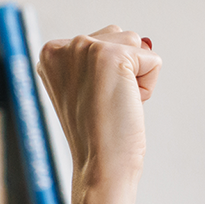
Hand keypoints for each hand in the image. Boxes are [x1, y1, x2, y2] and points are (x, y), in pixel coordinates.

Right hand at [36, 26, 161, 203]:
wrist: (99, 167)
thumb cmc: (98, 136)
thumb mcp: (87, 89)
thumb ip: (99, 60)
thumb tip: (144, 41)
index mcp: (51, 53)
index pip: (101, 41)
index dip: (108, 75)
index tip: (93, 102)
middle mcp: (64, 46)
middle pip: (119, 36)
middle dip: (124, 71)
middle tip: (106, 105)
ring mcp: (84, 48)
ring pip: (136, 43)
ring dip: (136, 77)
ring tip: (115, 104)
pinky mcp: (111, 56)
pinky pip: (152, 60)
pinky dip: (148, 87)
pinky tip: (126, 106)